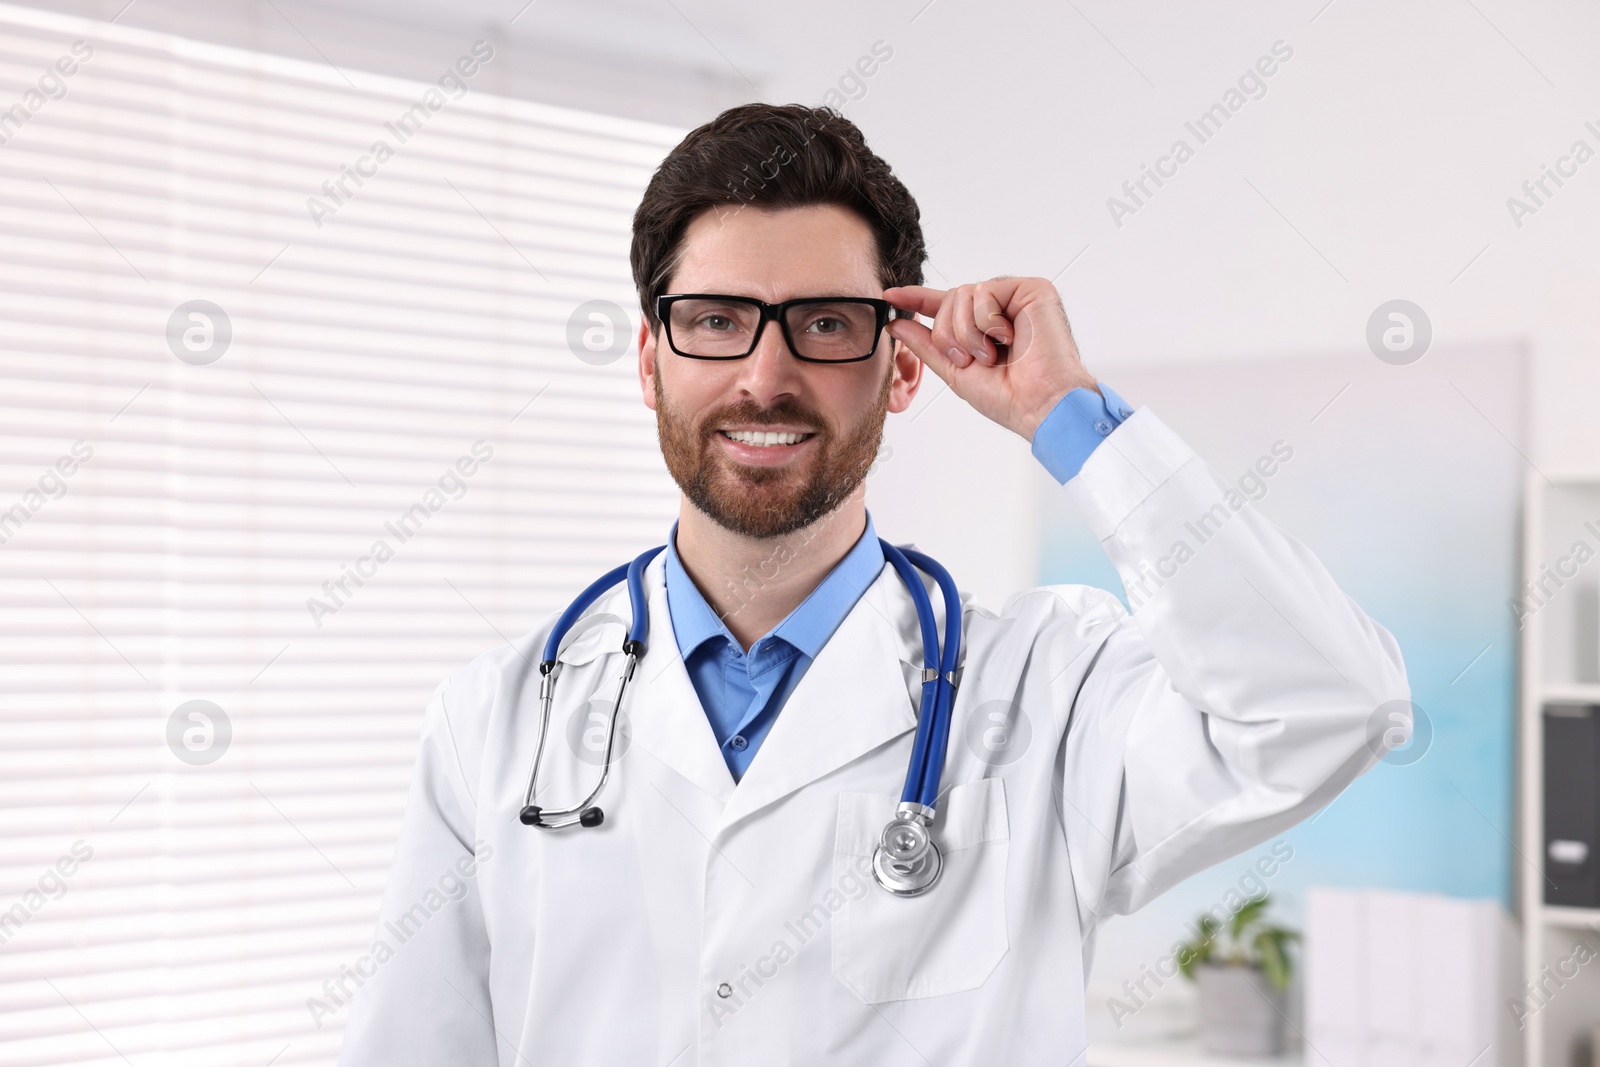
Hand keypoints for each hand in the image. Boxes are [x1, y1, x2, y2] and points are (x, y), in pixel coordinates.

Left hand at [884, 277, 1096, 440]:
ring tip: (991, 354)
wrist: (1040, 406)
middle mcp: (1001, 309)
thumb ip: (927, 346)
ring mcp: (1016, 297)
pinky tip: (1008, 338)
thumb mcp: (955, 372)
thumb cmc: (1009, 397)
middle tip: (968, 360)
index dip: (917, 300)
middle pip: (950, 299)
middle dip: (948, 334)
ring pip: (962, 294)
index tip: (889, 296)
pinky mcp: (1032, 289)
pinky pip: (984, 291)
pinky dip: (986, 322)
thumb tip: (896, 324)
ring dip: (966, 332)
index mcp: (985, 327)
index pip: (946, 306)